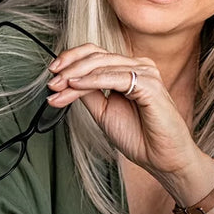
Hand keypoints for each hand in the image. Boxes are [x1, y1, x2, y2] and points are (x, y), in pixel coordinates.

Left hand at [45, 43, 200, 179]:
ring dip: (74, 75)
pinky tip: (75, 85)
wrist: (162, 158)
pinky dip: (92, 80)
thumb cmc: (139, 137)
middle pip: (96, 55)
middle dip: (68, 68)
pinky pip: (115, 77)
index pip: (95, 54)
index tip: (52, 74)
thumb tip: (66, 81)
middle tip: (51, 82)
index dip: (71, 59)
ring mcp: (145, 72)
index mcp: (129, 70)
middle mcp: (138, 66)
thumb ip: (88, 94)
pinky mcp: (149, 84)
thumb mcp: (104, 111)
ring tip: (58, 86)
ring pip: (101, 65)